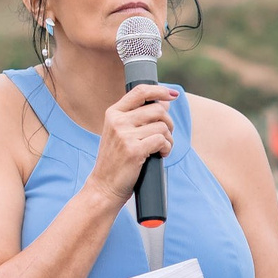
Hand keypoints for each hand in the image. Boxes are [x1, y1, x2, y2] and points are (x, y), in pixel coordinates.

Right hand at [89, 83, 177, 206]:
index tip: (173, 94)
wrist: (104, 186)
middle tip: (165, 136)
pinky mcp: (134, 150)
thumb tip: (165, 102)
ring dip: (169, 139)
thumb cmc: (117, 160)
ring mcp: (124, 135)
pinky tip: (160, 155)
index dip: (159, 90)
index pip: (140, 91)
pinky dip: (167, 148)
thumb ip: (138, 117)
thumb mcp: (121, 133)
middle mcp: (117, 121)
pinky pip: (162, 140)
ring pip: (162, 126)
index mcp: (113, 113)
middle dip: (168, 123)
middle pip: (157, 109)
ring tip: (161, 148)